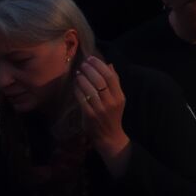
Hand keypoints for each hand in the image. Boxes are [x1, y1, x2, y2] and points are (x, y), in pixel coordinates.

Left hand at [74, 57, 131, 174]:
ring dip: (82, 79)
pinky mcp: (90, 115)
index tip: (92, 59)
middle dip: (90, 70)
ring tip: (78, 72)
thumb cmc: (113, 115)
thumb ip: (115, 82)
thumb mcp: (118, 99)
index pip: (111, 77)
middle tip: (83, 63)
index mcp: (120, 96)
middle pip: (100, 81)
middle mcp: (111, 102)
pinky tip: (75, 84)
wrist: (109, 136)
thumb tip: (110, 65)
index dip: (100, 66)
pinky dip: (78, 90)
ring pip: (90, 89)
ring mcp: (100, 109)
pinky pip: (82, 99)